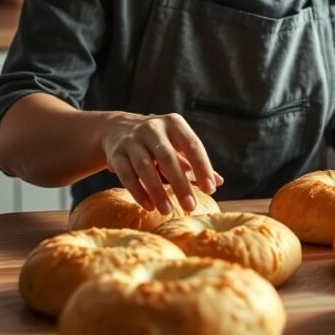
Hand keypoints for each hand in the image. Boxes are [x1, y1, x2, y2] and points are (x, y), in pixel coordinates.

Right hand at [100, 112, 222, 213]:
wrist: (117, 129)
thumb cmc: (157, 141)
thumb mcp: (177, 145)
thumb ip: (195, 163)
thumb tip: (218, 182)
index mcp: (173, 123)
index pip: (192, 145)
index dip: (202, 167)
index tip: (210, 190)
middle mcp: (152, 128)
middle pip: (167, 157)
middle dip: (180, 184)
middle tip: (190, 206)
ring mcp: (132, 140)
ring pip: (144, 167)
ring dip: (157, 191)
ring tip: (167, 211)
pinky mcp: (116, 153)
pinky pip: (127, 175)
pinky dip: (138, 192)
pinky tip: (149, 206)